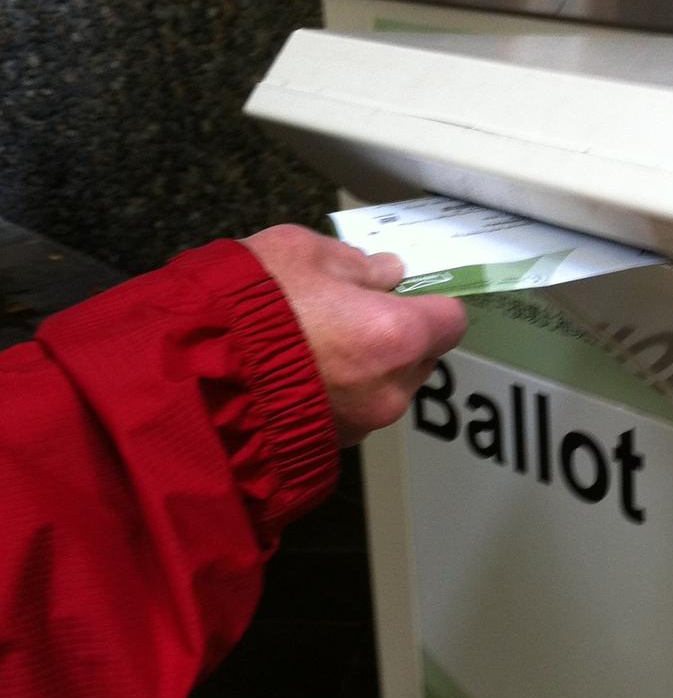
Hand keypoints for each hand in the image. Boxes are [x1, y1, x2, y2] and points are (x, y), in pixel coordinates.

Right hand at [241, 224, 466, 446]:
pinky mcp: (336, 443)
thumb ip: (357, 264)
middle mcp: (392, 386)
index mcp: (396, 334)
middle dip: (400, 335)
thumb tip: (387, 273)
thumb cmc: (249, 308)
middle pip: (423, 357)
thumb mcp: (301, 254)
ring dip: (370, 367)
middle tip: (354, 313)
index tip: (406, 292)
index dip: (431, 303)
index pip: (451, 320)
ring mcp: (365, 421)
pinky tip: (303, 373)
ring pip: (389, 387)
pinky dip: (342, 393)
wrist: (196, 379)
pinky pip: (356, 410)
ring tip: (319, 344)